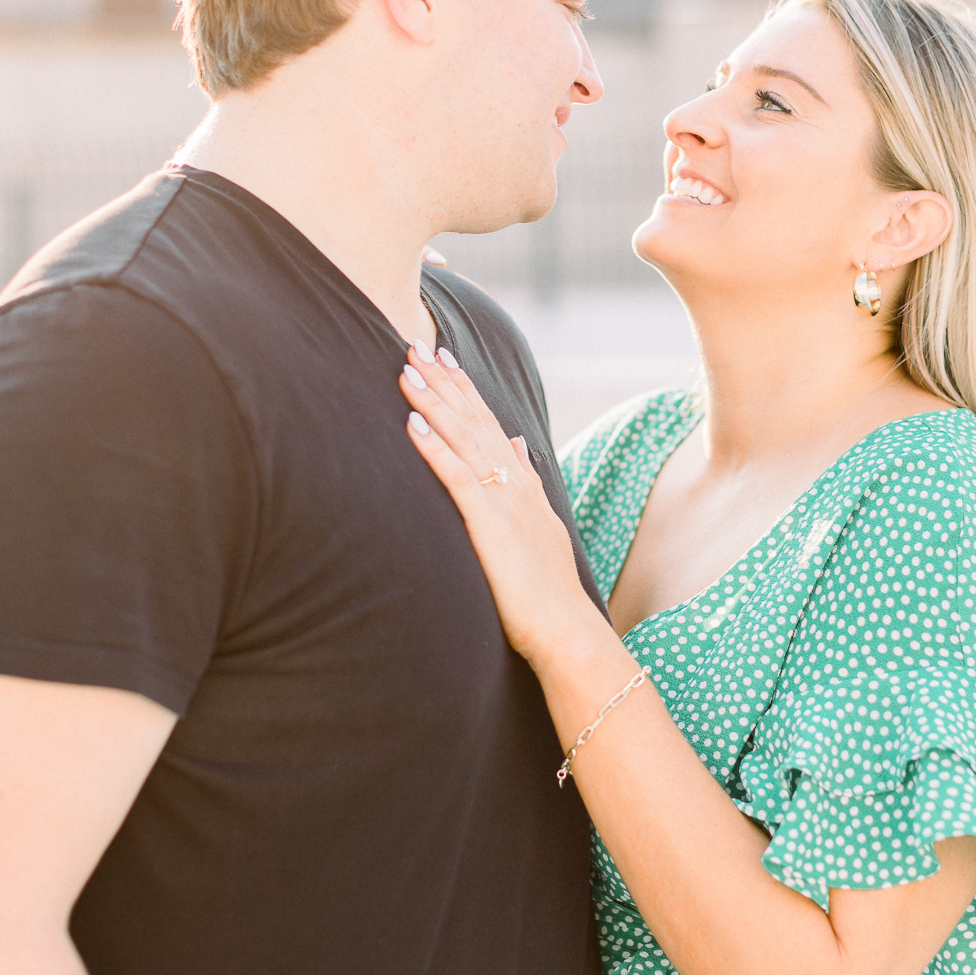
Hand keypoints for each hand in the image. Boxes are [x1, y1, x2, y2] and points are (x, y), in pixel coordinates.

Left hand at [399, 344, 600, 665]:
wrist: (569, 632)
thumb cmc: (549, 593)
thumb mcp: (541, 528)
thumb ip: (527, 483)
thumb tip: (516, 444)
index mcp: (524, 485)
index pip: (490, 424)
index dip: (465, 389)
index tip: (444, 356)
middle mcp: (516, 484)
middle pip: (474, 420)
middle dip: (444, 381)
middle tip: (415, 343)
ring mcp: (505, 502)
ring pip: (463, 440)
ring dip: (433, 402)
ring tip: (406, 370)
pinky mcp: (491, 526)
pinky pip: (458, 478)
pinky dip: (435, 448)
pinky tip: (413, 423)